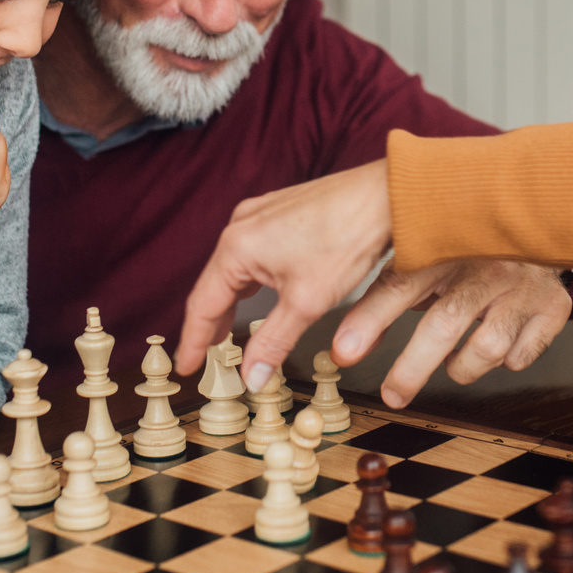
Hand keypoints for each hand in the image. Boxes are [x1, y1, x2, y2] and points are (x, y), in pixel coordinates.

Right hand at [177, 159, 391, 384]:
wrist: (386, 196)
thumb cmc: (348, 237)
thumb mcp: (306, 303)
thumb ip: (272, 343)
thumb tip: (251, 377)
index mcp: (236, 246)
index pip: (202, 305)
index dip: (193, 341)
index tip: (186, 366)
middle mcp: (241, 225)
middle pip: (214, 285)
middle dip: (211, 324)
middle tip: (205, 358)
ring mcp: (261, 214)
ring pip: (235, 268)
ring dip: (232, 302)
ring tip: (229, 333)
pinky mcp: (281, 211)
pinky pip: (254, 252)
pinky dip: (250, 280)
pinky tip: (260, 295)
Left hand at [332, 260, 570, 407]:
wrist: (537, 223)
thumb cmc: (467, 250)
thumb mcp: (423, 262)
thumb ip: (385, 300)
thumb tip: (346, 351)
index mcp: (444, 246)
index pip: (399, 285)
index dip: (368, 321)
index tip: (342, 354)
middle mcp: (484, 264)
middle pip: (444, 324)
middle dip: (411, 368)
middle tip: (393, 394)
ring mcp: (521, 286)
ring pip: (486, 348)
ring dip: (462, 367)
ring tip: (454, 361)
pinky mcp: (551, 307)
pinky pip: (521, 355)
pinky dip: (505, 360)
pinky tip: (497, 342)